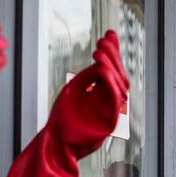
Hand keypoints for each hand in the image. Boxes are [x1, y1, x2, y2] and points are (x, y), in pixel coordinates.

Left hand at [47, 30, 129, 158]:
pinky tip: (102, 68)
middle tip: (103, 40)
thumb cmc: (63, 119)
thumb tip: (103, 58)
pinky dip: (109, 82)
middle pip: (119, 75)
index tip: (109, 34)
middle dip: (113, 56)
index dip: (113, 52)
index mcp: (103, 94)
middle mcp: (110, 102)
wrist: (55, 142)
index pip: (112, 70)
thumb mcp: (75, 89)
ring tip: (99, 51)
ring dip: (110, 66)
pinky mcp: (110, 122)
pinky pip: (114, 99)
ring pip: (120, 85)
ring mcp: (111, 112)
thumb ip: (89, 76)